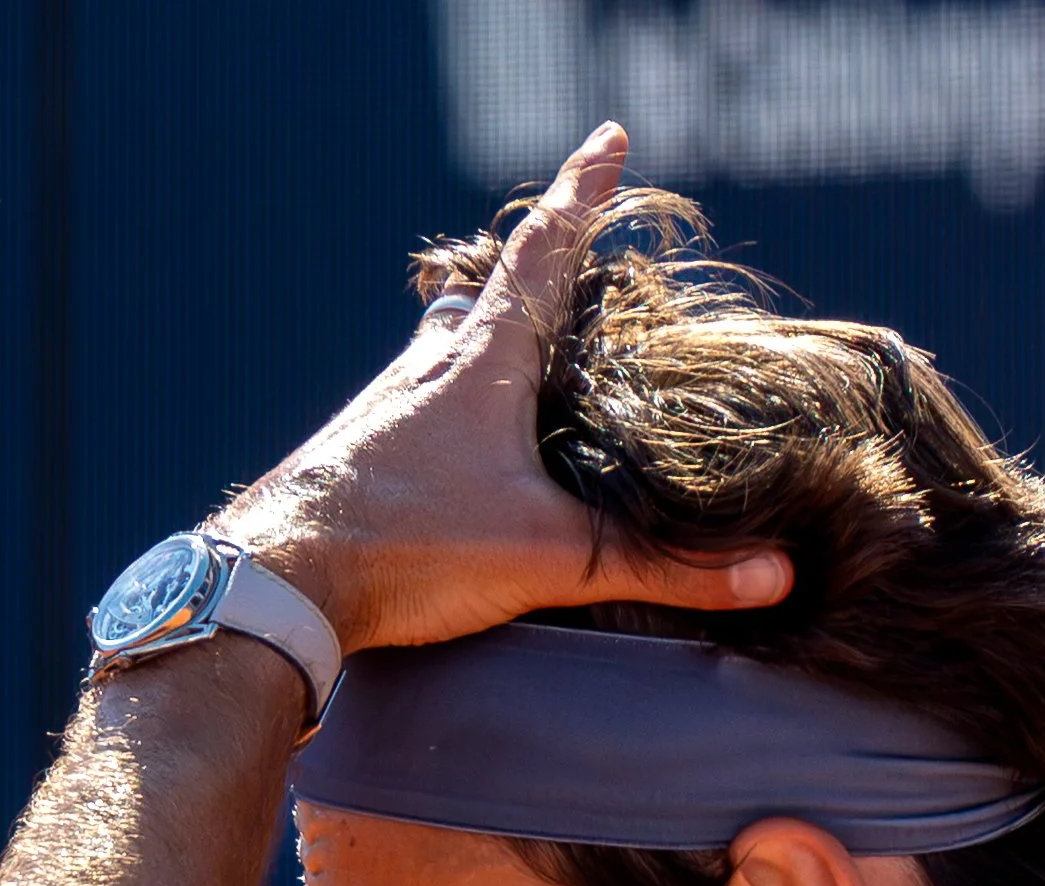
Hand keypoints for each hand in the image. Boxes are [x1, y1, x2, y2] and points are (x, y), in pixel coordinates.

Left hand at [218, 125, 791, 652]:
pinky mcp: (355, 462)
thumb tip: (770, 577)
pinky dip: (441, 412)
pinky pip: (409, 414)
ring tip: (510, 358)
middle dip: (528, 275)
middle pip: (484, 295)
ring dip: (475, 343)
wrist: (274, 588)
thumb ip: (659, 567)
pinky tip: (449, 454)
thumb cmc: (406, 547)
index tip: (607, 138)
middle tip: (560, 262)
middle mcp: (427, 370)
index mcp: (483, 362)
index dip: (583, 194)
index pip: (545, 250)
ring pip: (438, 351)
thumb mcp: (550, 557)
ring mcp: (384, 413)